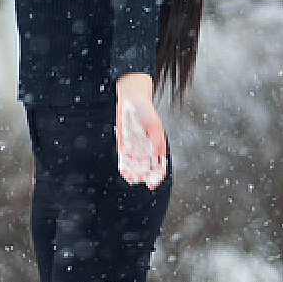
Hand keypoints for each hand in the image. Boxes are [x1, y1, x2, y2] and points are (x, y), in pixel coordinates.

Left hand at [115, 73, 167, 188]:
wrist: (131, 99)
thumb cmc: (146, 110)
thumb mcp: (155, 125)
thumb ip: (157, 142)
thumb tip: (157, 158)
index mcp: (156, 146)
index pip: (159, 166)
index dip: (157, 176)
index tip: (152, 182)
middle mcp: (146, 149)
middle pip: (145, 168)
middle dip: (142, 176)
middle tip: (138, 178)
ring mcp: (135, 147)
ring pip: (134, 165)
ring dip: (132, 173)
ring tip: (129, 176)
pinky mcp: (124, 143)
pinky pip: (124, 157)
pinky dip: (124, 164)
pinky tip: (123, 169)